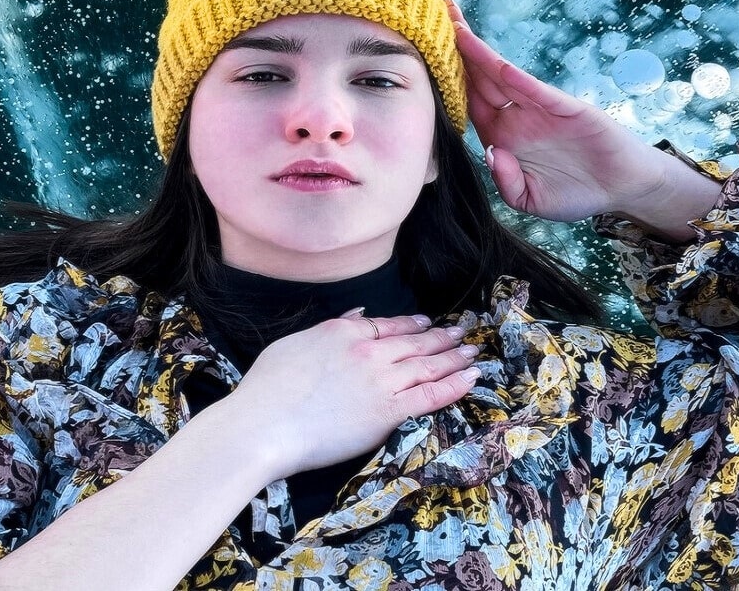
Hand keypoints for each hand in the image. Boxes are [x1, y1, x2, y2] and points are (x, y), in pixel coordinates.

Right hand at [221, 310, 480, 481]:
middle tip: (462, 334)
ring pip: (428, 364)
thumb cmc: (267, 389)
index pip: (387, 325)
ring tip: (472, 352)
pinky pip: (432, 395)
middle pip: (415, 342)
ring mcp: (382, 380)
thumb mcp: (293, 343)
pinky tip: (472, 377)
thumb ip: (329, 327)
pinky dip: (455, 384)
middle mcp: (368, 350)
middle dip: (442, 337)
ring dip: (454, 357)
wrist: (265, 425)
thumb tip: (357, 313)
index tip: (427, 323)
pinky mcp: (390, 411)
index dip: (412, 324)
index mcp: (342, 331)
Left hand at [447, 0, 668, 221]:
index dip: (445, 82)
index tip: (419, 60)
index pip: (466, 104)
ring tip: (455, 24)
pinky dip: (518, 79)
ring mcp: (539, 109)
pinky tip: (497, 65)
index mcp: (502, 136)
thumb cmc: (575, 193)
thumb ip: (507, 183)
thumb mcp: (532, 200)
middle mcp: (516, 117)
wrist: (622, 187)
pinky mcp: (566, 108)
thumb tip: (493, 154)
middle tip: (432, 16)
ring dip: (479, 51)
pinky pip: (536, 92)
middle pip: (478, 79)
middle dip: (456, 49)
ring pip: (501, 76)